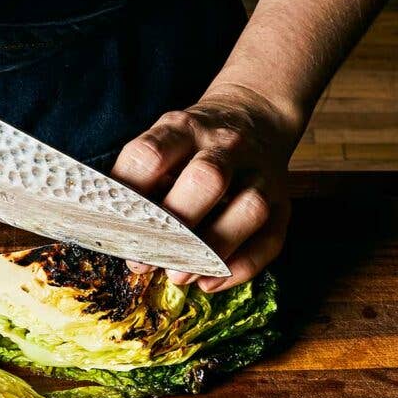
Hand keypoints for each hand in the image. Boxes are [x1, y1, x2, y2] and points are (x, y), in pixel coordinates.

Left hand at [111, 91, 295, 291]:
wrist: (254, 116)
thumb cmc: (194, 143)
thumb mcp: (164, 141)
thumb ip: (143, 182)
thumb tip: (124, 242)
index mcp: (184, 129)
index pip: (152, 155)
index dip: (129, 193)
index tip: (113, 226)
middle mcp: (226, 147)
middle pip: (207, 178)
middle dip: (175, 223)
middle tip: (149, 256)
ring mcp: (261, 174)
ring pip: (250, 209)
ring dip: (213, 248)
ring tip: (180, 275)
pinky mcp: (284, 204)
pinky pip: (271, 240)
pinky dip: (241, 267)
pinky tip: (210, 282)